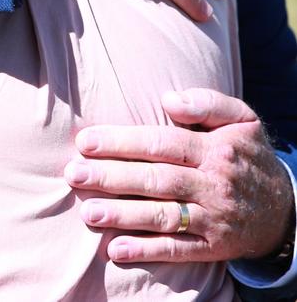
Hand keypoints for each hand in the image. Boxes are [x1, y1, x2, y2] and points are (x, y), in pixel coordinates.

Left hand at [64, 88, 293, 262]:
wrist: (285, 208)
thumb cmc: (248, 154)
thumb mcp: (241, 118)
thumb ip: (206, 102)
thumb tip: (168, 97)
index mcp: (215, 148)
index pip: (162, 143)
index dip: (122, 142)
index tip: (86, 141)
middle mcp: (212, 183)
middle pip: (156, 179)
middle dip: (112, 177)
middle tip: (74, 174)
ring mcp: (213, 218)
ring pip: (163, 216)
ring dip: (122, 216)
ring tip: (87, 212)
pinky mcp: (213, 247)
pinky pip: (178, 250)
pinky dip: (146, 251)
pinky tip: (115, 249)